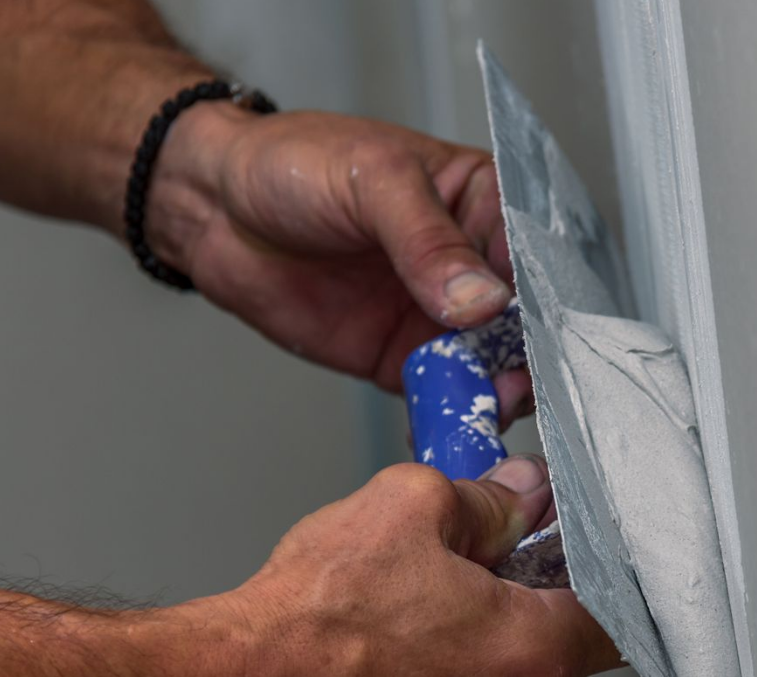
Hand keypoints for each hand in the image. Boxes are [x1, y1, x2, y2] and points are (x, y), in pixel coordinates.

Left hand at [147, 104, 532, 421]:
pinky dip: (446, 421)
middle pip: (523, 325)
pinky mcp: (402, 359)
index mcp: (484, 203)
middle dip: (524, 361)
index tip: (539, 339)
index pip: (534, 259)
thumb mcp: (372, 182)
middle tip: (511, 387)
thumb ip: (429, 242)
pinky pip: (440, 398)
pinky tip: (444, 433)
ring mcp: (439, 316)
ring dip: (491, 397)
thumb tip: (482, 301)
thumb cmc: (294, 164)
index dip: (542, 301)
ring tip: (482, 414)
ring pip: (490, 369)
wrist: (213, 206)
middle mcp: (472, 265)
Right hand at [173, 456, 616, 676]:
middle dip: (539, 592)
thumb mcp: (412, 504)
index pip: (619, 610)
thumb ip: (490, 498)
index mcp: (533, 652)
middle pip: (568, 642)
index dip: (596, 562)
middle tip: (492, 551)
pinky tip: (411, 633)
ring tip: (435, 593)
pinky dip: (459, 668)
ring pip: (519, 675)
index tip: (572, 538)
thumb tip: (520, 495)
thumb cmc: (315, 616)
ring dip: (496, 632)